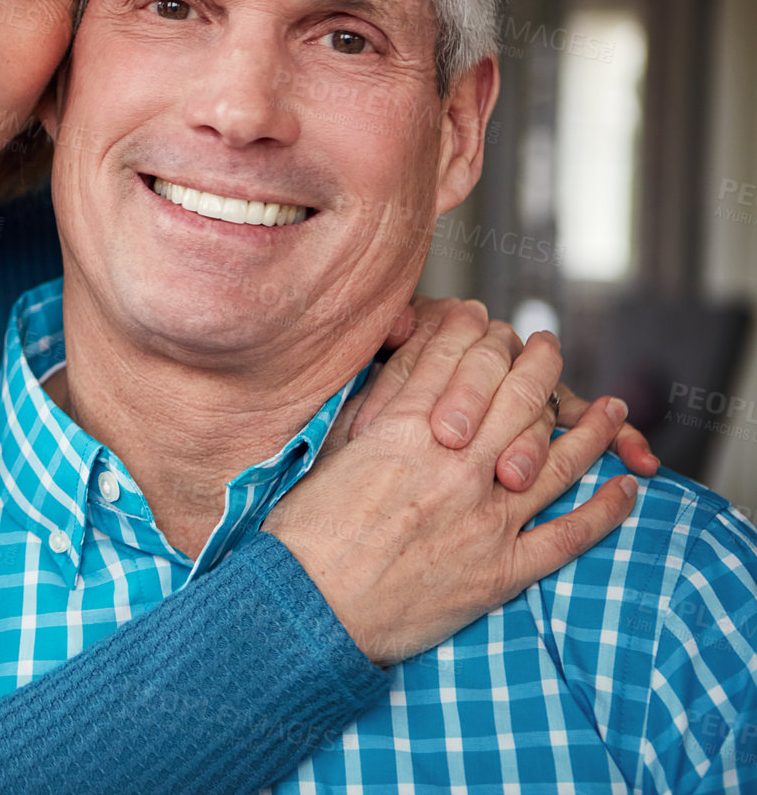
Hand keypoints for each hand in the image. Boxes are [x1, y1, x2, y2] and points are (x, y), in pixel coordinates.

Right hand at [263, 299, 638, 665]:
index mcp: (408, 431)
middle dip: (540, 363)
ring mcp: (486, 518)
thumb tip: (402, 363)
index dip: (475, 332)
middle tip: (550, 345)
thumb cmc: (305, 533)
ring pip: (559, 458)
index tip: (487, 320)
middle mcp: (458, 465)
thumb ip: (374, 406)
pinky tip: (625, 490)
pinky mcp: (502, 571)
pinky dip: (606, 510)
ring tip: (612, 408)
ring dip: (593, 427)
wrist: (310, 610)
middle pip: (519, 395)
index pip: (458, 361)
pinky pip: (571, 535)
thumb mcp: (332, 450)